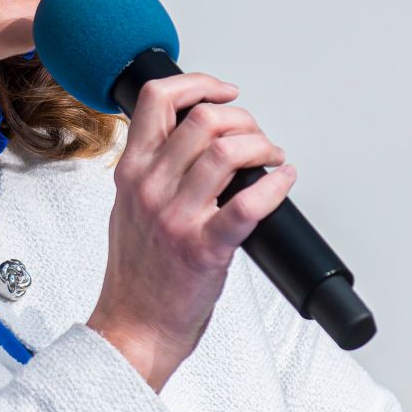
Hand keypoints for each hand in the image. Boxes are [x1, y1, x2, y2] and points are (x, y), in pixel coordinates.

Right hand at [88, 72, 294, 390]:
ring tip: (271, 158)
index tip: (224, 92)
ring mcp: (176, 217)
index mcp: (131, 172)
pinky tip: (282, 182)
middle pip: (203, 119)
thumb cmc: (136, 274)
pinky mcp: (204, 248)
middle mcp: (150, 187)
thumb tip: (193, 140)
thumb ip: (152, 170)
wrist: (133, 327)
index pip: (157, 99)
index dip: (199, 84)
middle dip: (242, 119)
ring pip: (226, 152)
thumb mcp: (128, 207)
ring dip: (261, 146)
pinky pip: (247, 204)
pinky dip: (275, 185)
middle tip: (256, 136)